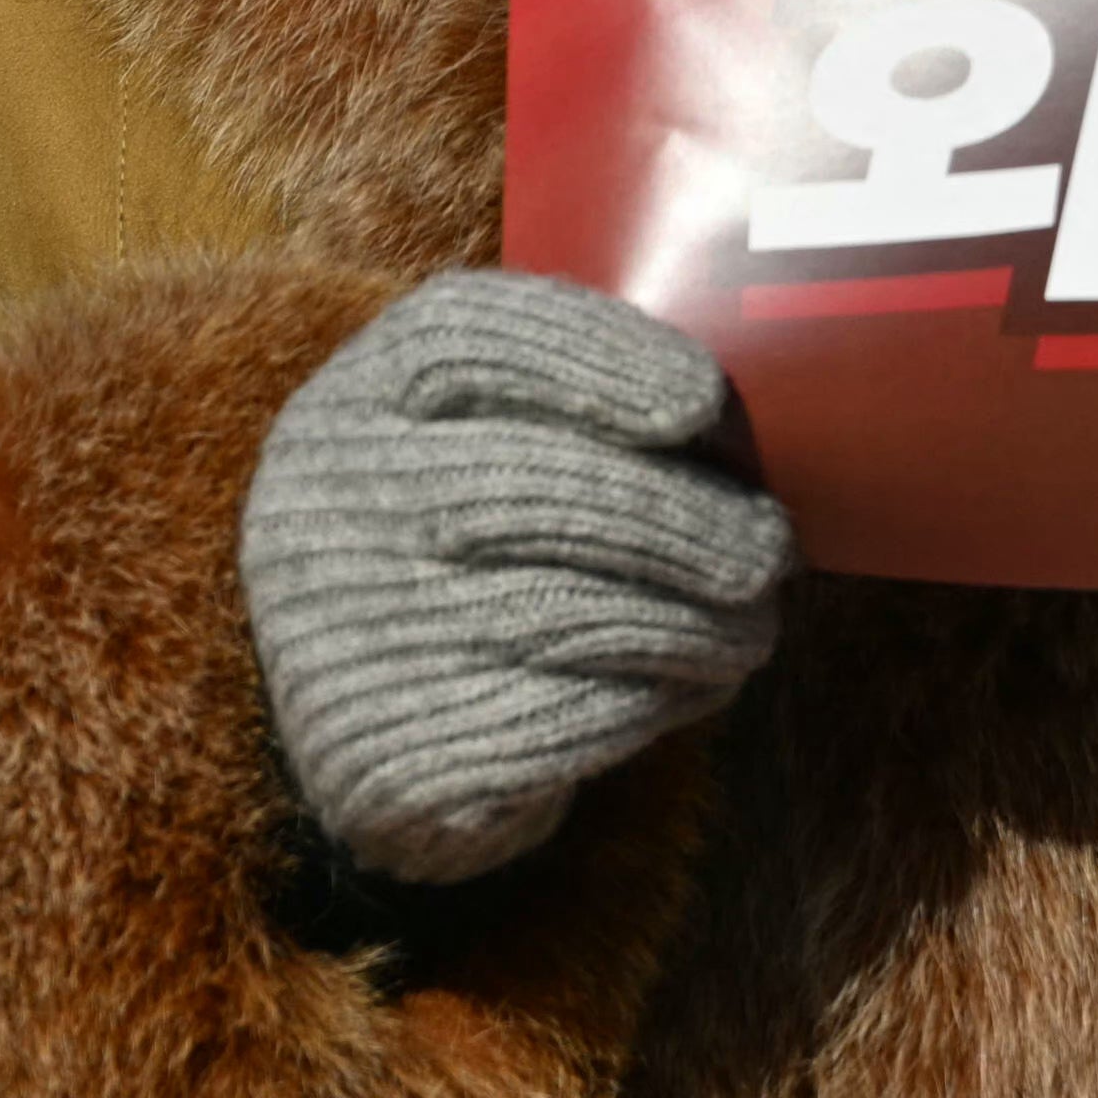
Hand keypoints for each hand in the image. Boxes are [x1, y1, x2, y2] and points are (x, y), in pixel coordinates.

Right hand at [237, 271, 794, 885]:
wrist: (373, 722)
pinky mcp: (392, 756)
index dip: (594, 360)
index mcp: (357, 405)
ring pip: (566, 612)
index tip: (700, 401)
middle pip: (532, 486)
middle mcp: (328, 509)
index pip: (466, 340)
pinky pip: (565, 715)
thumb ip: (585, 402)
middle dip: (682, 520)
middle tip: (770, 547)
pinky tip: (693, 684)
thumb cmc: (467, 551)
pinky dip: (655, 697)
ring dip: (696, 621)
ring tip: (756, 623)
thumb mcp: (485, 441)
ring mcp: (350, 636)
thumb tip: (733, 417)